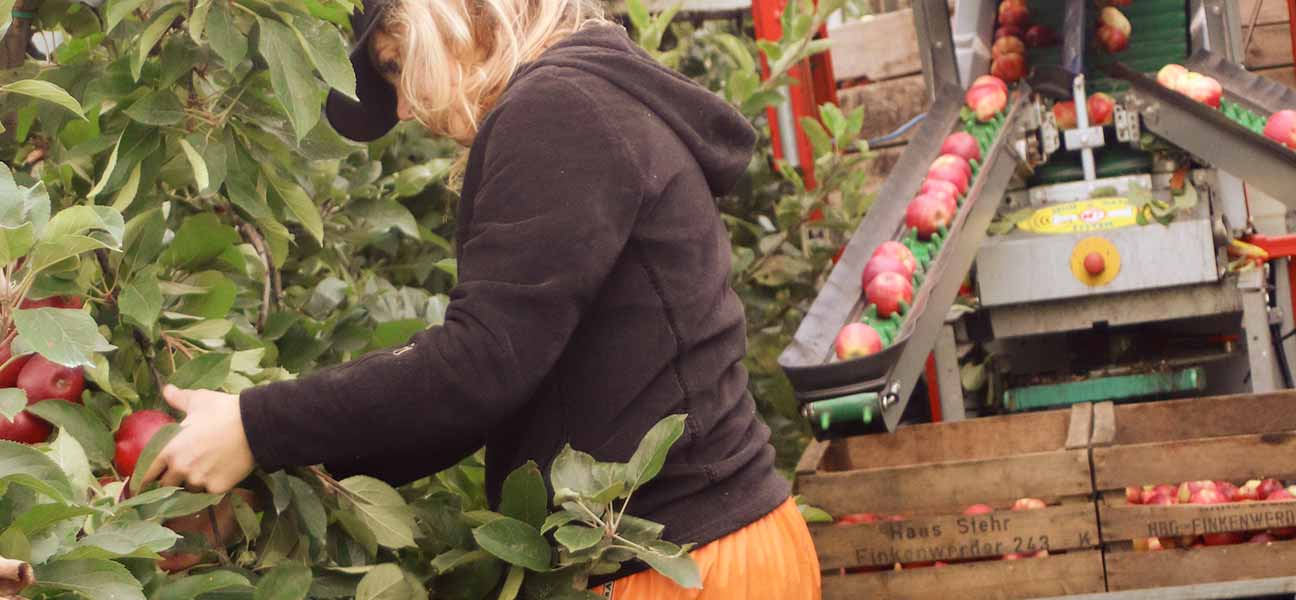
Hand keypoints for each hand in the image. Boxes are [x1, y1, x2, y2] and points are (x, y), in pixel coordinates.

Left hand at [138, 385, 255, 493]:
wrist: (255, 425)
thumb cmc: (223, 410)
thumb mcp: (198, 401)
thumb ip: (178, 399)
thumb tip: (166, 389)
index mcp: (169, 450)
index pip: (146, 473)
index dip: (144, 478)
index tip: (145, 481)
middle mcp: (180, 469)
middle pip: (166, 484)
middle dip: (171, 479)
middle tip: (181, 471)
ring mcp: (199, 480)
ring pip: (188, 489)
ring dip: (191, 483)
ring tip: (203, 471)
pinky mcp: (217, 488)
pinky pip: (209, 492)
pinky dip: (211, 485)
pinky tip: (219, 474)